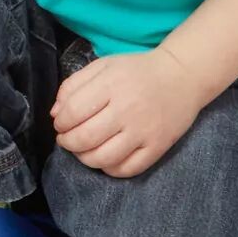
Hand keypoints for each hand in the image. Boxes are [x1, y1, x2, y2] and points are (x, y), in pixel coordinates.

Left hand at [50, 48, 208, 177]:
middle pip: (84, 138)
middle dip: (67, 142)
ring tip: (83, 149)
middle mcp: (127, 109)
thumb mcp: (103, 66)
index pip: (73, 112)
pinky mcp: (158, 147)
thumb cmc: (137, 71)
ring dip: (84, 158)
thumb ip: (73, 85)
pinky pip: (127, 169)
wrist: (182, 76)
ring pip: (103, 158)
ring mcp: (144, 131)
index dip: (60, 122)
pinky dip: (110, 169)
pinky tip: (106, 158)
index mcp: (111, 84)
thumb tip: (55, 114)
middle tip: (67, 139)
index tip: (60, 123)